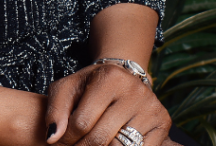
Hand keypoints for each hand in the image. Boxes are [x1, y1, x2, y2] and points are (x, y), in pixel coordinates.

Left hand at [44, 63, 171, 145]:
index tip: (60, 142)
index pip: (82, 122)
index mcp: (109, 77)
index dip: (67, 139)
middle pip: (101, 138)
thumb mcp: (68, 89)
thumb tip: (52, 138)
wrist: (123, 78)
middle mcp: (133, 90)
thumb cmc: (90, 86)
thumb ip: (55, 110)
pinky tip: (110, 144)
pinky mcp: (163, 123)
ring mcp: (151, 107)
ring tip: (90, 145)